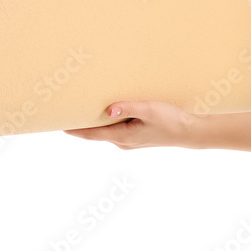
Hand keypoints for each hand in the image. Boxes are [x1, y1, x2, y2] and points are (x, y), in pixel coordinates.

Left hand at [63, 100, 200, 149]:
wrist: (189, 132)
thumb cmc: (171, 120)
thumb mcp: (150, 110)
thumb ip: (128, 108)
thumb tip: (107, 110)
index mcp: (122, 137)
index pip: (91, 134)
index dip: (75, 129)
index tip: (60, 124)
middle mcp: (123, 142)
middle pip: (96, 133)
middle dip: (83, 124)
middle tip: (70, 111)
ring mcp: (130, 141)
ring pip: (107, 131)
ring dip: (97, 122)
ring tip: (86, 109)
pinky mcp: (137, 136)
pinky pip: (117, 129)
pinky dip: (109, 122)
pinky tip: (110, 112)